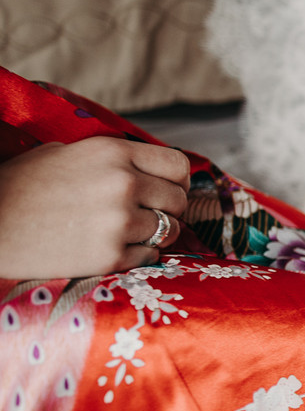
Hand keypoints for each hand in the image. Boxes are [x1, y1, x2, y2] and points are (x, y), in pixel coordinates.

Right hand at [0, 138, 190, 279]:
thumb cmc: (19, 187)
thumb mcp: (62, 153)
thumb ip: (109, 158)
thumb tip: (146, 167)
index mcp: (112, 152)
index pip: (178, 166)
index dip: (176, 181)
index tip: (166, 190)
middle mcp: (122, 184)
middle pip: (179, 201)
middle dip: (168, 210)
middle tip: (147, 216)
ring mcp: (119, 222)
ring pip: (170, 231)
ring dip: (155, 235)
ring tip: (126, 233)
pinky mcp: (111, 256)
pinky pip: (151, 257)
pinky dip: (138, 256)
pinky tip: (112, 250)